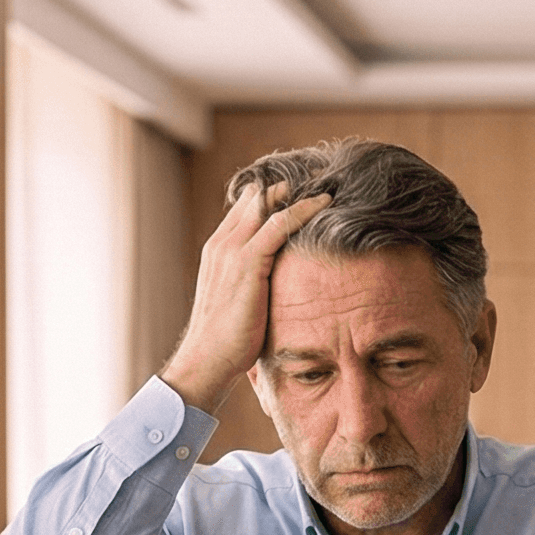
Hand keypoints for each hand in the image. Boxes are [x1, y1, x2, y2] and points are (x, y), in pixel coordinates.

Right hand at [160, 183, 330, 413]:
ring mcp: (232, 250)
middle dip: (287, 185)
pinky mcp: (248, 262)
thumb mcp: (238, 301)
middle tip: (320, 175)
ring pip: (268, 204)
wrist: (207, 359)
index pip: (246, 208)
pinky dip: (304, 209)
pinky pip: (281, 223)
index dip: (272, 195)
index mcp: (217, 249)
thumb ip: (252, 283)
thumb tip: (275, 287)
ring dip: (300, 192)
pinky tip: (326, 204)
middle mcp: (222, 243)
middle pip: (256, 197)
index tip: (302, 189)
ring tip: (328, 184)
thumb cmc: (226, 340)